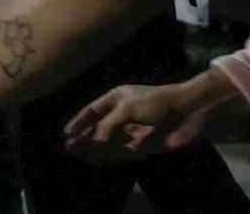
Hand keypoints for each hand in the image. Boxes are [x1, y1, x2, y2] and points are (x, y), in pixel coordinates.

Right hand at [64, 72, 235, 160]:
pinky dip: (108, 154)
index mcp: (116, 99)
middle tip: (69, 147)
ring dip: (93, 147)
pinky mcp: (143, 145)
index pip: (92, 111)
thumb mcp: (126, 108)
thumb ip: (107, 126)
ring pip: (107, 141)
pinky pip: (121, 151)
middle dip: (84, 137)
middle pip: (98, 128)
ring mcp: (132, 131)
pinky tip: (96, 157)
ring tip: (77, 152)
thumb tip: (93, 142)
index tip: (66, 133)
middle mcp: (122, 115)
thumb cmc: (155, 102)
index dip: (79, 121)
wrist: (188, 113)